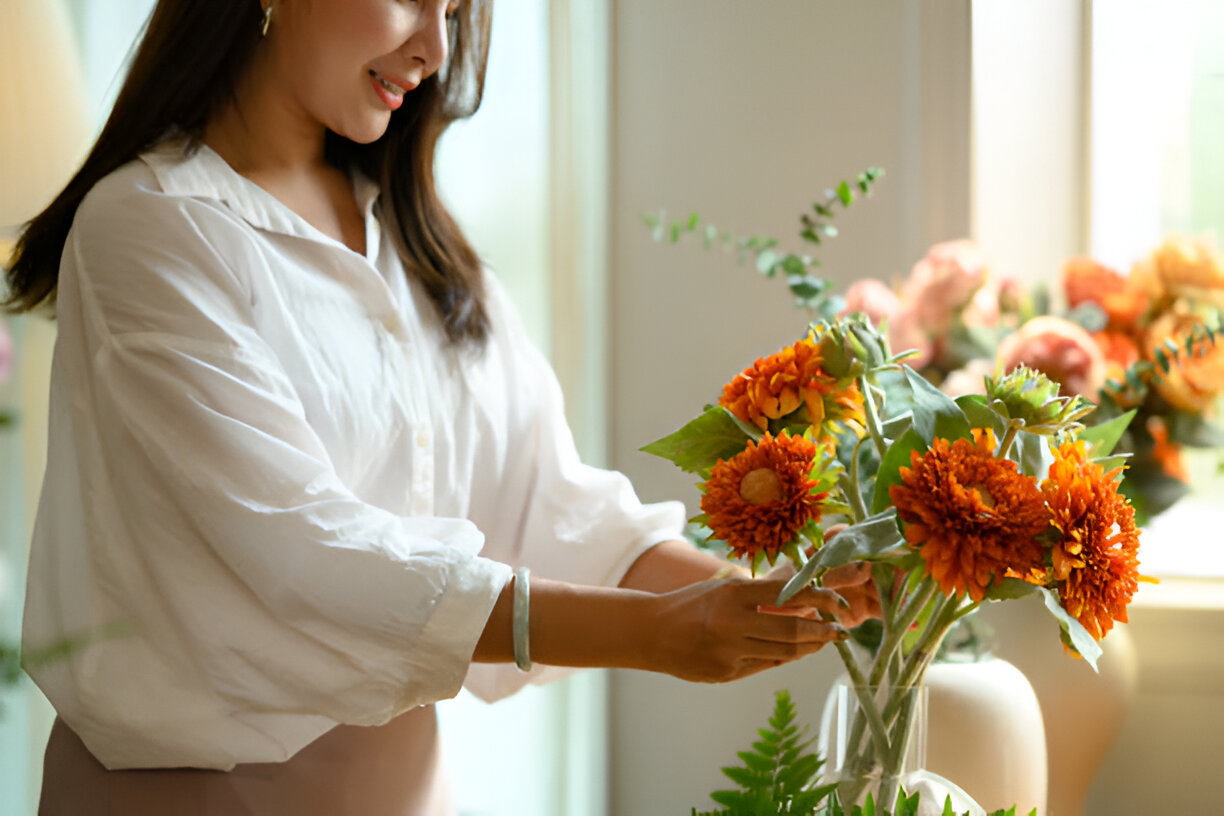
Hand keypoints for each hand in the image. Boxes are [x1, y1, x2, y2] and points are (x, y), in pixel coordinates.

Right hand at [643, 576, 850, 682]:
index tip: (837, 603)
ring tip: (823, 640)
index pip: (788, 595)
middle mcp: (732, 623)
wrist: (652, 633)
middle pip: (792, 629)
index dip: (819, 599)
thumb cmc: (691, 604)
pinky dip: (784, 656)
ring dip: (809, 646)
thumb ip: (759, 594)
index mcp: (733, 594)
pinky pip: (765, 664)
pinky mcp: (726, 673)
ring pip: (783, 651)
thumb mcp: (723, 588)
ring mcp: (729, 652)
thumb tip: (802, 595)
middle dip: (822, 630)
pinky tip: (796, 650)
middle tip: (840, 630)